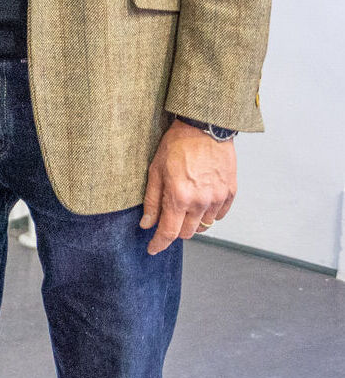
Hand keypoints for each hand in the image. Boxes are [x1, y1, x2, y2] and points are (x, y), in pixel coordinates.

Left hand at [140, 120, 236, 255]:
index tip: (152, 249)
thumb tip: (146, 224)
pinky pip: (219, 215)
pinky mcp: (230, 193)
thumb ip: (152, 200)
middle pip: (187, 233)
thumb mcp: (155, 170)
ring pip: (204, 226)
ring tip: (184, 206)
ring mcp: (218, 199)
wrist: (205, 128)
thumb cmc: (176, 145)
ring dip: (192, 223)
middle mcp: (201, 202)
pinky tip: (200, 201)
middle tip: (167, 218)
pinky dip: (208, 214)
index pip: (169, 232)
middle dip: (175, 230)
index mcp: (179, 197)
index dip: (159, 244)